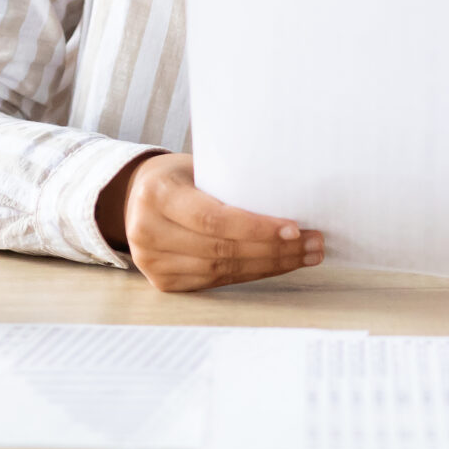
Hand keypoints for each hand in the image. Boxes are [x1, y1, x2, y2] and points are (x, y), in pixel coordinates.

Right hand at [95, 151, 322, 292]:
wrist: (135, 197)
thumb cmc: (179, 176)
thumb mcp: (197, 166)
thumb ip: (231, 180)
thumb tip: (290, 194)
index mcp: (157, 194)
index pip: (213, 218)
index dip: (255, 227)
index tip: (294, 228)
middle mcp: (148, 231)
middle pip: (221, 248)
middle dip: (274, 249)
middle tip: (313, 243)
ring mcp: (152, 261)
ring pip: (221, 269)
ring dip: (269, 264)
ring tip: (305, 255)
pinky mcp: (163, 282)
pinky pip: (215, 280)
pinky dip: (251, 273)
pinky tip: (277, 264)